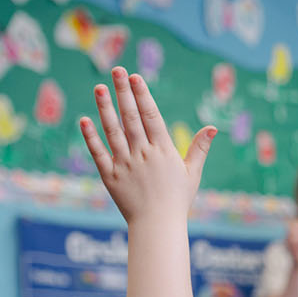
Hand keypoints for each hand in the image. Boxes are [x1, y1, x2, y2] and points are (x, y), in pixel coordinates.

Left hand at [80, 68, 214, 225]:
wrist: (157, 226)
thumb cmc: (177, 200)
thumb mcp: (192, 173)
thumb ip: (199, 148)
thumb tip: (213, 128)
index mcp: (163, 151)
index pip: (151, 117)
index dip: (142, 95)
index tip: (134, 77)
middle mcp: (143, 155)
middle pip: (130, 118)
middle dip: (123, 92)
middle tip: (116, 70)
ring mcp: (125, 165)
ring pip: (112, 131)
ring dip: (105, 108)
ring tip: (99, 87)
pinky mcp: (110, 177)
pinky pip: (98, 153)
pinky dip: (90, 137)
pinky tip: (84, 119)